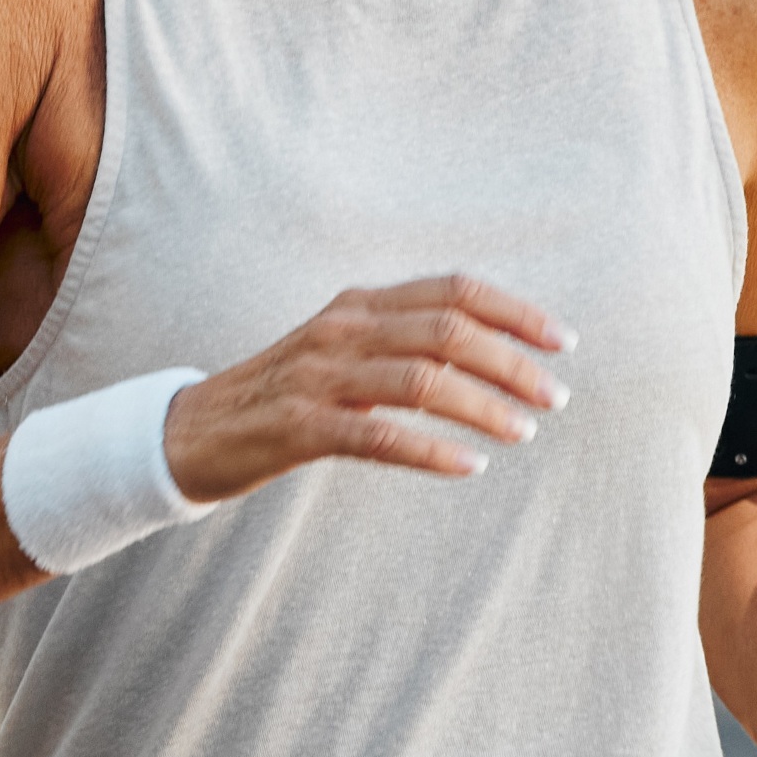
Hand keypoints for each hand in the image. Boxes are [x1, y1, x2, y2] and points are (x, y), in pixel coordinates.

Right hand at [160, 275, 572, 500]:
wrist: (192, 431)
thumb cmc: (283, 395)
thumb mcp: (342, 350)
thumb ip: (402, 341)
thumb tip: (489, 352)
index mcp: (359, 304)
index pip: (453, 290)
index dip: (515, 312)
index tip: (563, 342)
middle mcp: (342, 329)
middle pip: (448, 333)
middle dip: (512, 363)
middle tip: (554, 398)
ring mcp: (318, 376)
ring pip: (422, 382)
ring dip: (483, 407)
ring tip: (522, 431)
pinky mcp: (300, 426)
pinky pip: (380, 436)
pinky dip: (432, 452)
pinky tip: (469, 466)